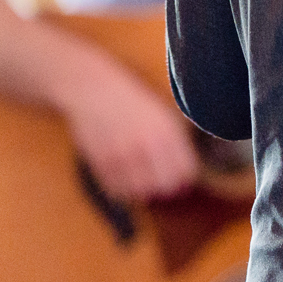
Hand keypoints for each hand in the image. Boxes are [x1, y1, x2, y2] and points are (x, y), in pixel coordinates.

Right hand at [60, 61, 199, 201]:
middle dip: (167, 185)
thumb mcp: (163, 113)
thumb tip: (188, 169)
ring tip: (143, 179)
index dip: (185, 176)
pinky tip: (125, 177)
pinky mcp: (101, 162)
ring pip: (141, 191)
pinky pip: (117, 189)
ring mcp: (122, 154)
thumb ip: (177, 139)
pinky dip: (123, 189)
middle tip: (162, 180)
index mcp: (167, 130)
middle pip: (166, 185)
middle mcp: (146, 144)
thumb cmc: (133, 101)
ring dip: (144, 189)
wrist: (95, 90)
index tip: (181, 175)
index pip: (185, 170)